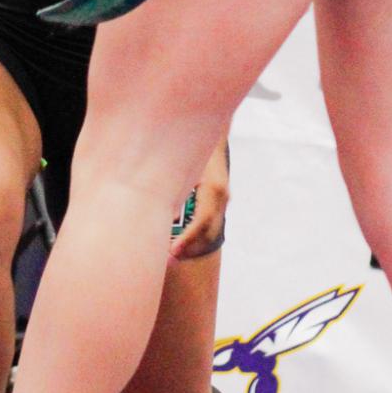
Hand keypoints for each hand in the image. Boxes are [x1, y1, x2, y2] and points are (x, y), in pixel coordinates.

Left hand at [170, 140, 228, 260]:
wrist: (210, 133)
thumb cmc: (191, 149)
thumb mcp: (181, 168)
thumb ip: (174, 188)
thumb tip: (167, 214)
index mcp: (213, 189)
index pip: (202, 221)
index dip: (188, 238)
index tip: (173, 250)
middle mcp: (222, 196)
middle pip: (209, 232)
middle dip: (191, 248)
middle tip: (169, 258)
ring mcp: (224, 199)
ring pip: (212, 231)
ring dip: (194, 244)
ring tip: (173, 253)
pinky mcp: (220, 200)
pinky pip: (211, 224)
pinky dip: (198, 235)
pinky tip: (182, 241)